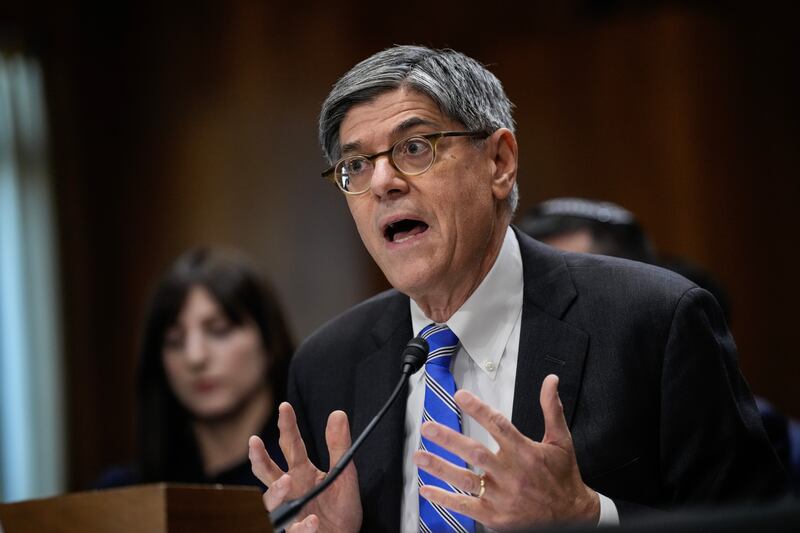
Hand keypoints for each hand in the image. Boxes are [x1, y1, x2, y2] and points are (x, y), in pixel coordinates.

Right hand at [249, 402, 361, 532]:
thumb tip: (338, 414)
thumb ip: (339, 446)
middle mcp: (290, 488)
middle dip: (259, 456)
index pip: (291, 444)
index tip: (285, 406)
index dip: (287, 425)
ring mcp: (288, 510)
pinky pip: (291, 530)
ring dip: (275, 490)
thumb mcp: (344, 474)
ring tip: (287, 480)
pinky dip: (301, 527)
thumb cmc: (340, 508)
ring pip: (269, 499)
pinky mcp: (293, 531)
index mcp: (302, 471)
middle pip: (268, 470)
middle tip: (254, 441)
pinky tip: (313, 520)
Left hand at [414, 374, 598, 529]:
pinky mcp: (495, 516)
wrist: (572, 516)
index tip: (460, 396)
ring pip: (466, 479)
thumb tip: (550, 382)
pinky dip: (445, 499)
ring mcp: (502, 496)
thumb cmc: (563, 477)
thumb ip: (551, 409)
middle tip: (428, 428)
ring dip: (440, 467)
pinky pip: (466, 506)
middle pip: (475, 452)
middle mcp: (511, 473)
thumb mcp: (561, 441)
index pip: (498, 425)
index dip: (478, 409)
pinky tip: (427, 490)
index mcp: (525, 452)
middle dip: (449, 439)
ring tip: (419, 456)